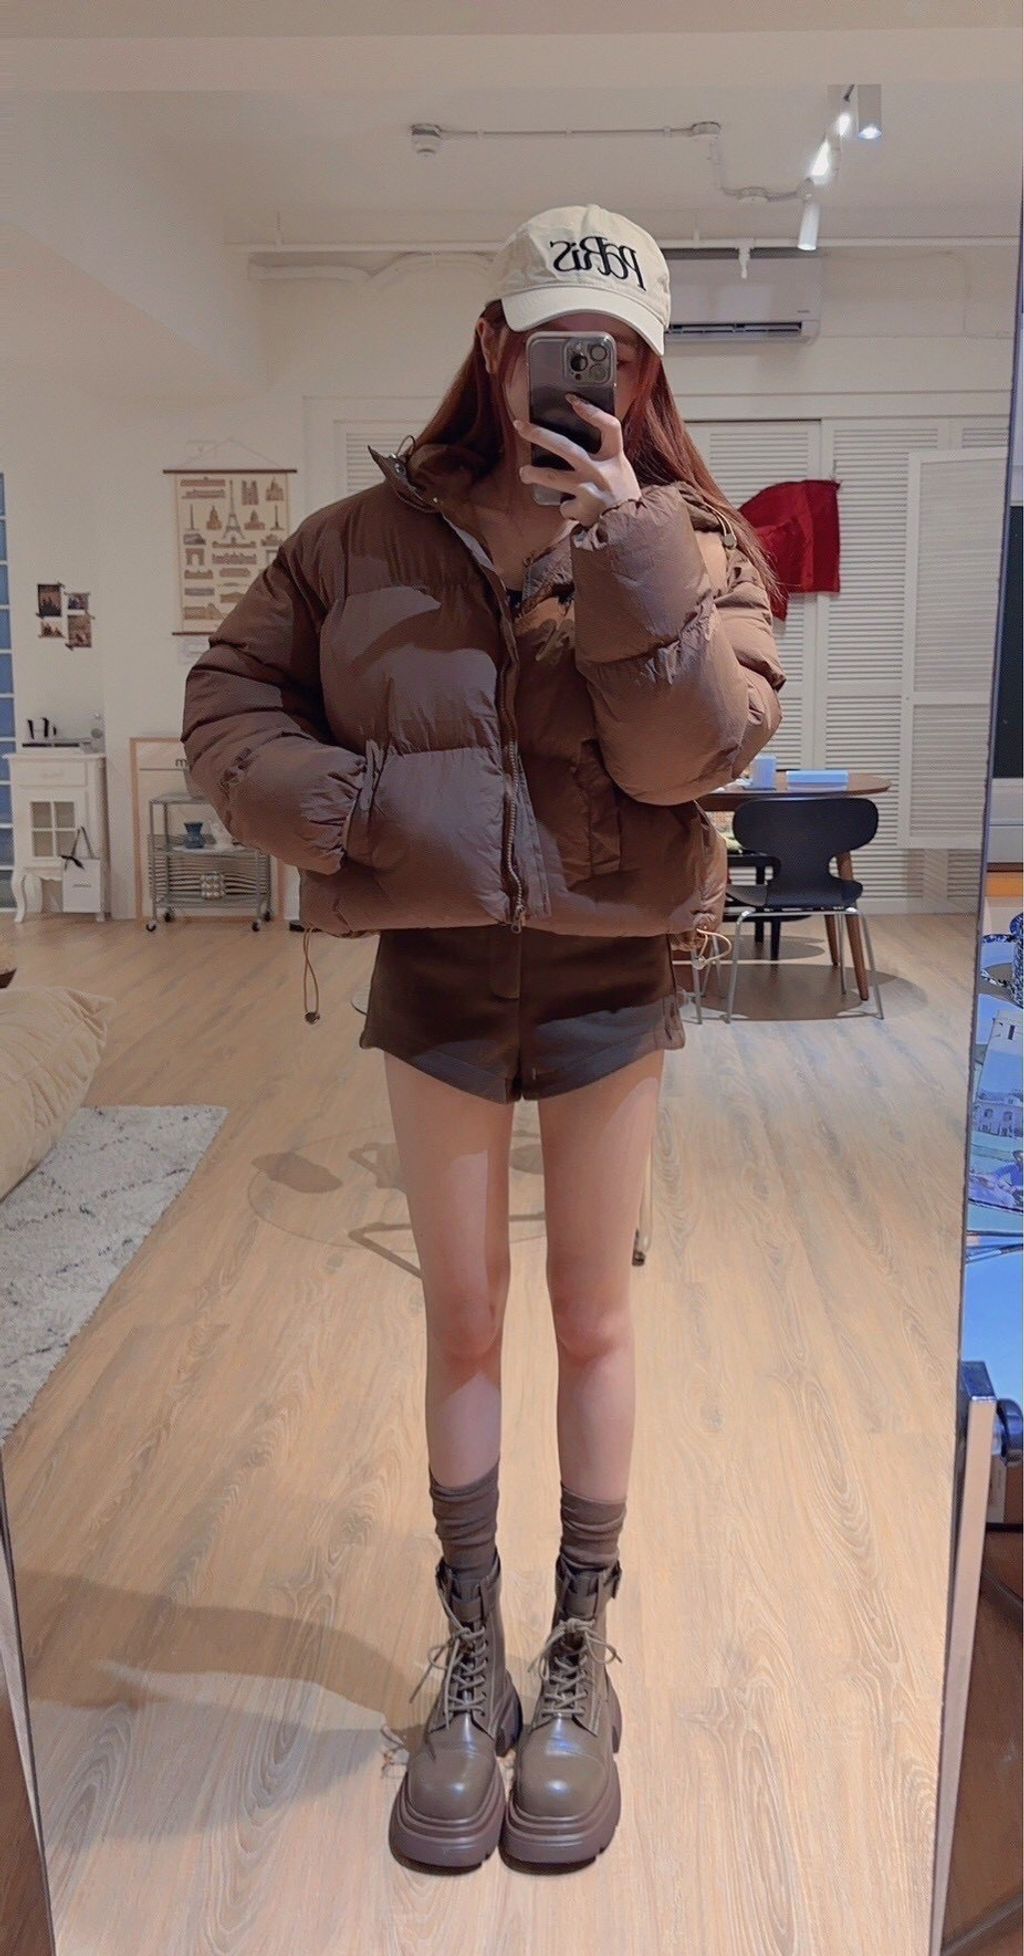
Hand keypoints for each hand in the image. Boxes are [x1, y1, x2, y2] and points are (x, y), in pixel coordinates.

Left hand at [513, 397, 641, 527]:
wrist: (631, 529)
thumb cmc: (624, 495)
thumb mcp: (621, 470)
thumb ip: (604, 456)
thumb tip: (575, 438)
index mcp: (615, 458)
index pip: (609, 427)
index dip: (592, 412)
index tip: (572, 399)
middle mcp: (601, 472)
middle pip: (566, 447)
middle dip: (539, 435)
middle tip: (520, 427)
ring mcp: (590, 490)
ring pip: (553, 477)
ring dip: (534, 473)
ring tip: (524, 472)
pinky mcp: (582, 509)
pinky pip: (565, 505)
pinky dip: (566, 507)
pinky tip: (572, 508)